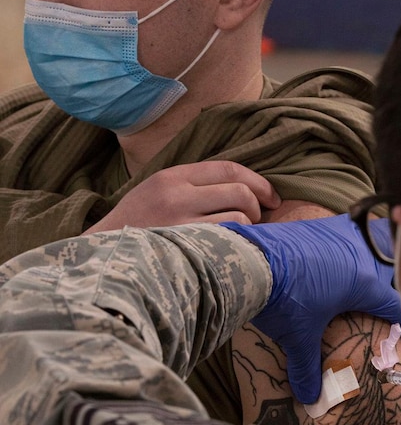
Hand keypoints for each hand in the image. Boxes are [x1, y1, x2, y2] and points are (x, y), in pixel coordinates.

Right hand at [86, 161, 280, 233]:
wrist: (104, 256)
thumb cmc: (136, 229)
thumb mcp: (156, 194)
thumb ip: (190, 187)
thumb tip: (238, 189)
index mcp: (171, 176)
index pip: (227, 167)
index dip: (258, 181)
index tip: (272, 196)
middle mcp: (177, 193)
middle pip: (239, 189)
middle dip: (258, 205)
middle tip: (259, 220)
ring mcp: (181, 219)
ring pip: (239, 214)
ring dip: (250, 227)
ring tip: (241, 237)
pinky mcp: (186, 244)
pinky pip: (230, 237)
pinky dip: (240, 242)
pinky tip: (234, 249)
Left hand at [218, 214, 400, 402]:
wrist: (251, 260)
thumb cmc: (283, 299)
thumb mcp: (298, 337)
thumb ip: (308, 367)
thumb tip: (310, 398)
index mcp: (365, 284)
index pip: (397, 305)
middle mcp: (362, 254)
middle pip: (397, 265)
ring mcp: (344, 234)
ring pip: (380, 238)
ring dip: (386, 249)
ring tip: (388, 257)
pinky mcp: (323, 225)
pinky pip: (354, 228)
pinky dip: (358, 237)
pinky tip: (349, 245)